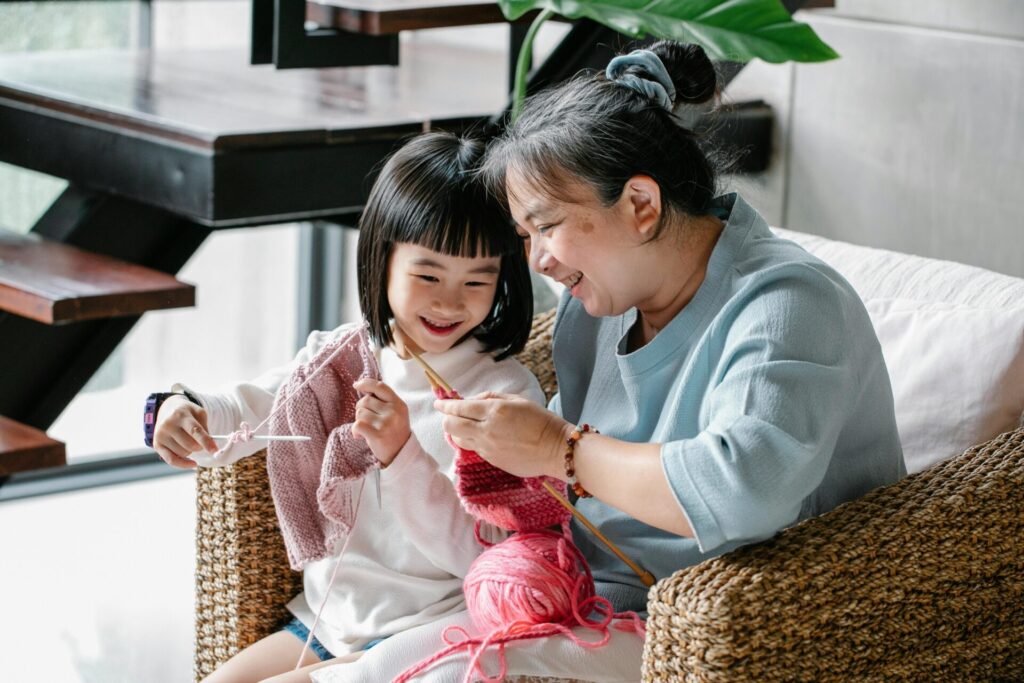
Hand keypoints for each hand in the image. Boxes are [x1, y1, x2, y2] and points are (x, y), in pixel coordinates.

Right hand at [153, 395, 216, 468]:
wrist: (167, 409)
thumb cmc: (187, 413)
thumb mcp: (199, 413)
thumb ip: (205, 428)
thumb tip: (211, 446)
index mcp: (181, 415)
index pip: (195, 431)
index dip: (206, 441)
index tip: (215, 450)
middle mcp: (168, 425)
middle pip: (190, 445)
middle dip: (199, 446)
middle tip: (199, 441)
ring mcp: (161, 435)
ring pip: (183, 453)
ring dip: (191, 451)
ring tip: (188, 441)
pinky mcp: (156, 444)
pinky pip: (172, 460)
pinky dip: (184, 464)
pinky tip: (193, 463)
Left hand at [352, 378, 410, 466]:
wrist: (401, 454)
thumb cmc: (395, 432)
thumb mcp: (396, 413)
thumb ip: (384, 401)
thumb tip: (363, 388)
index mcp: (399, 404)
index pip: (380, 386)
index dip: (366, 383)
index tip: (357, 385)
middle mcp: (394, 412)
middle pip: (366, 400)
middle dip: (361, 408)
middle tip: (366, 420)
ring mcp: (386, 423)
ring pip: (360, 412)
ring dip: (359, 420)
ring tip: (366, 429)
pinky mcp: (377, 435)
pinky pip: (357, 425)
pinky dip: (355, 430)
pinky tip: (359, 436)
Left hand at [433, 393, 571, 478]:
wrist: (555, 449)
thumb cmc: (540, 421)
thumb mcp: (518, 400)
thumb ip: (492, 398)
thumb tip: (474, 401)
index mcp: (494, 411)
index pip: (459, 407)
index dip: (445, 404)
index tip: (439, 402)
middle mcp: (486, 430)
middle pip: (452, 425)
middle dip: (446, 418)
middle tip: (448, 414)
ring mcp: (487, 448)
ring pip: (459, 439)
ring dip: (457, 431)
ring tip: (464, 425)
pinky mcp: (492, 461)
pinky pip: (474, 448)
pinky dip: (473, 440)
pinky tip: (483, 436)